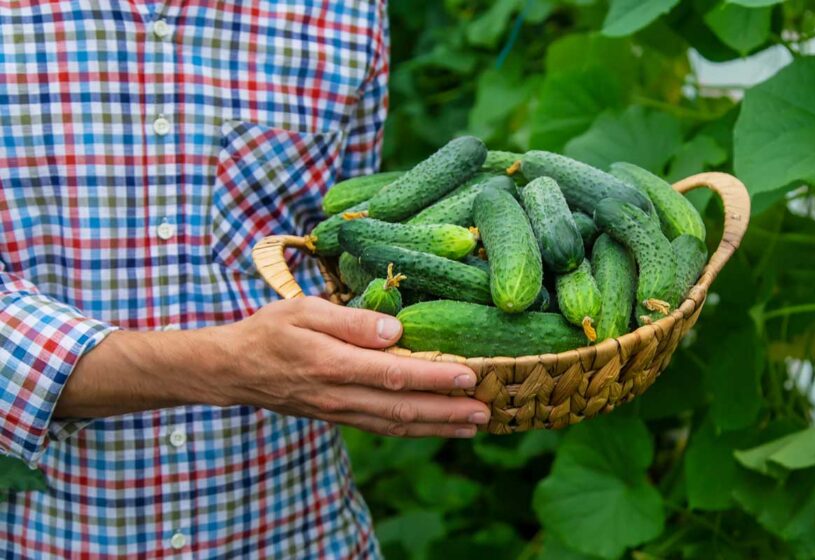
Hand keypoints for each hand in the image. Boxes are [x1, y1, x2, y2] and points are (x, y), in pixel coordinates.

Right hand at [217, 297, 490, 437]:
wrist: (234, 369)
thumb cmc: (269, 331)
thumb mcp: (303, 310)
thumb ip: (349, 320)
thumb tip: (394, 330)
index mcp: (333, 364)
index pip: (394, 374)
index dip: (435, 378)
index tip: (470, 376)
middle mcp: (340, 395)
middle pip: (403, 408)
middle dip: (448, 411)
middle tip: (486, 410)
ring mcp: (339, 411)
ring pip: (396, 424)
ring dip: (437, 426)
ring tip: (473, 425)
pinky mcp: (338, 416)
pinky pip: (381, 427)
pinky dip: (413, 429)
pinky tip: (435, 426)